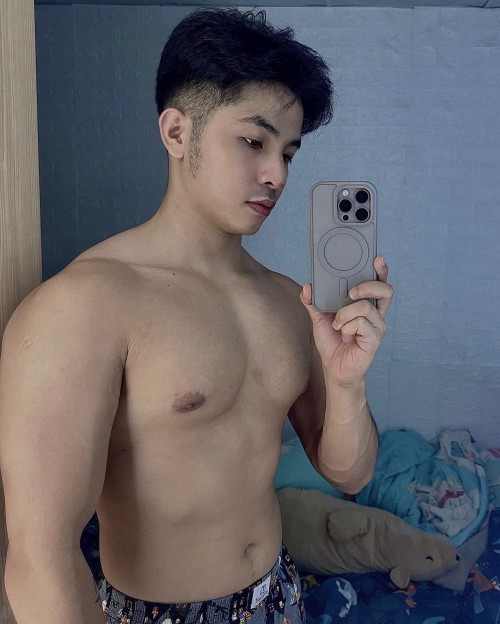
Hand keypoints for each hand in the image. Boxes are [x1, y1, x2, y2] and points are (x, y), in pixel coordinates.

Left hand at [300, 256, 392, 386]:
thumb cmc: (332, 342)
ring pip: (365, 307)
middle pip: (384, 291)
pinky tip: (343, 335)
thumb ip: (314, 302)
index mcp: (367, 306)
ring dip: (345, 314)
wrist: (334, 369)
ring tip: (337, 325)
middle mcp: (376, 315)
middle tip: (350, 292)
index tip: (377, 259)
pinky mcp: (374, 339)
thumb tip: (308, 286)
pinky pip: (361, 323)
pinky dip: (346, 327)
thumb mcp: (319, 319)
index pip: (379, 285)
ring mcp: (377, 327)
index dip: (381, 271)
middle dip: (367, 286)